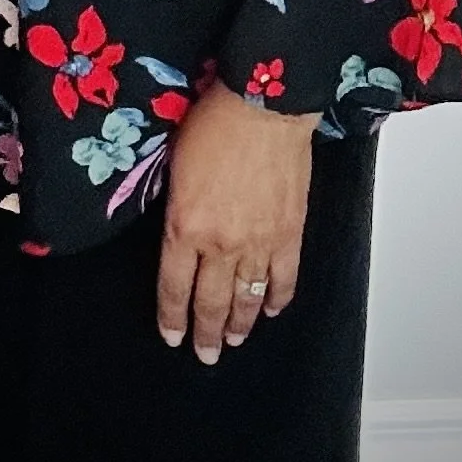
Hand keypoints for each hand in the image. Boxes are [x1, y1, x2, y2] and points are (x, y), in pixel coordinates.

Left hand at [156, 80, 318, 364]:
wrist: (263, 107)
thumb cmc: (213, 123)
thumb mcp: (173, 166)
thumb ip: (174, 209)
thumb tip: (175, 234)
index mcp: (184, 228)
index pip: (173, 287)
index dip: (172, 317)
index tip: (172, 337)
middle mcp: (220, 245)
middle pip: (210, 303)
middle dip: (205, 334)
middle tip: (205, 354)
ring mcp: (258, 243)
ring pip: (247, 299)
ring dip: (239, 324)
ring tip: (233, 340)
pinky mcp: (289, 234)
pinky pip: (283, 279)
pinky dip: (276, 299)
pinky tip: (270, 310)